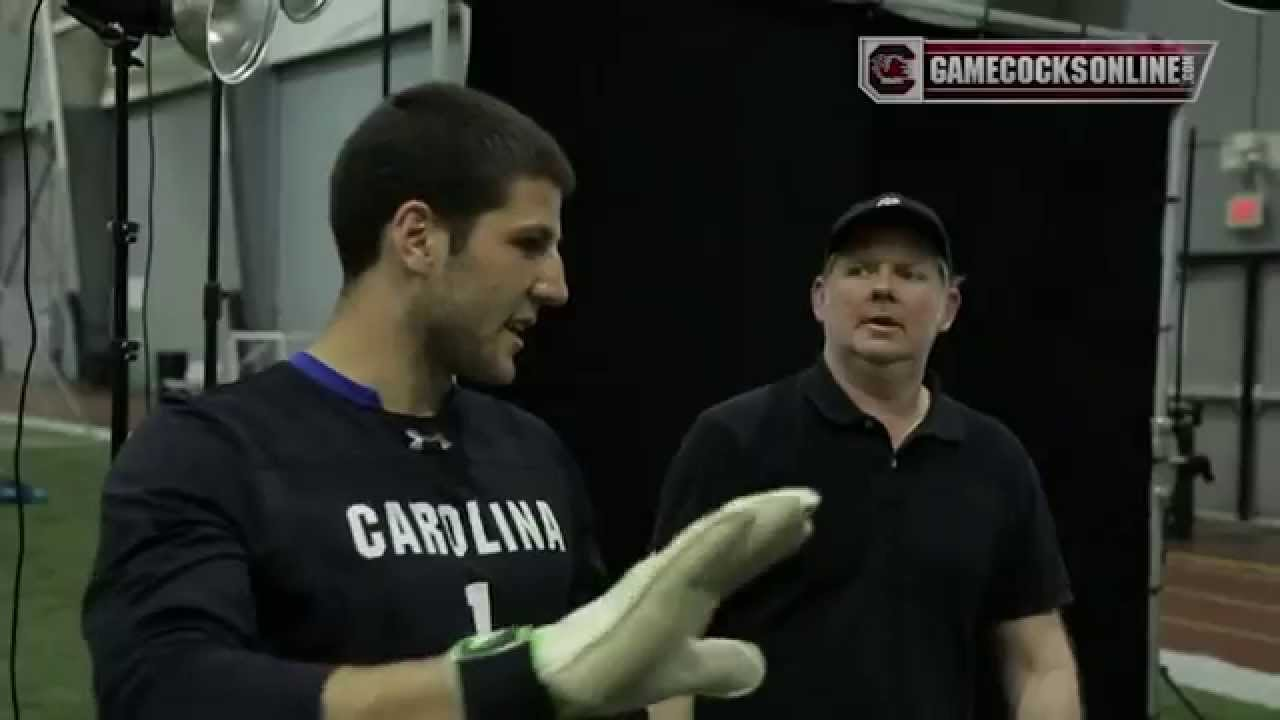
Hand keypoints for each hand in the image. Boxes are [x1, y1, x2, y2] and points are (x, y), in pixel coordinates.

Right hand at [531, 487, 819, 716]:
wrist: (568, 680)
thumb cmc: (622, 669)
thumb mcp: (686, 671)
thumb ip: (720, 663)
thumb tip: (759, 664)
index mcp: (688, 590)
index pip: (738, 559)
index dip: (772, 541)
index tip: (808, 521)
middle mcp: (679, 572)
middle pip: (734, 539)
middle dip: (772, 519)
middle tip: (813, 498)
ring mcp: (665, 575)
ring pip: (717, 537)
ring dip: (756, 517)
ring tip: (794, 501)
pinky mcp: (650, 587)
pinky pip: (688, 556)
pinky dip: (717, 535)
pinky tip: (743, 517)